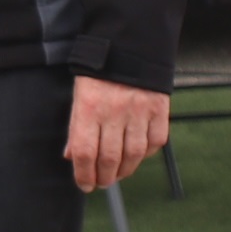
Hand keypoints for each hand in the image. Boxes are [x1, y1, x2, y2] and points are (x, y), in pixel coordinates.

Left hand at [65, 74, 168, 193]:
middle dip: (104, 177)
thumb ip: (76, 128)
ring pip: (133, 154)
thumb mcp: (80, 97)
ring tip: (118, 173)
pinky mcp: (159, 108)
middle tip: (102, 182)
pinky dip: (146, 154)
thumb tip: (72, 157)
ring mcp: (139, 110)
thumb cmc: (99, 75)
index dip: (83, 175)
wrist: (129, 46)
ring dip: (125, 170)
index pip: (84, 152)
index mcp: (89, 108)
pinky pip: (155, 141)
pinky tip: (137, 154)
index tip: (85, 184)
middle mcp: (114, 111)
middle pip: (109, 158)